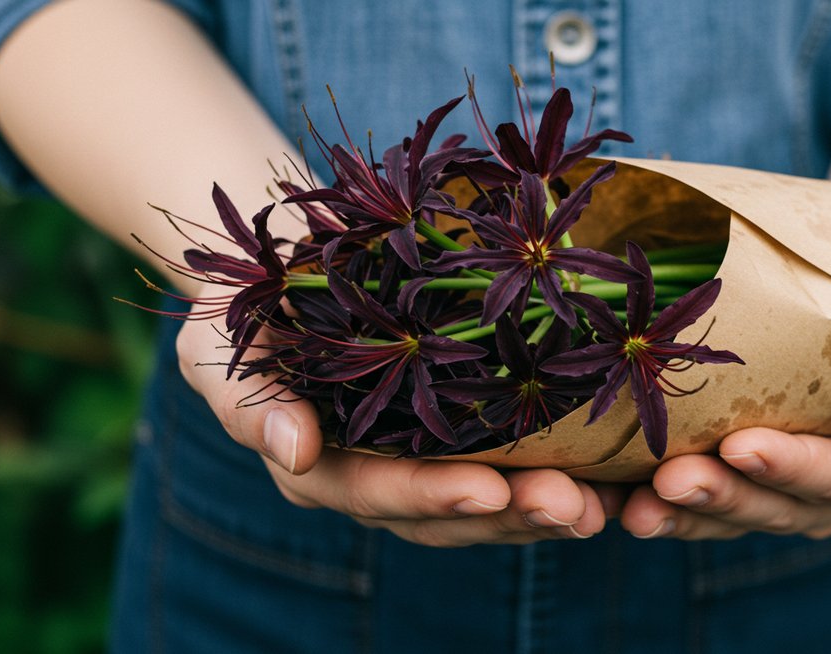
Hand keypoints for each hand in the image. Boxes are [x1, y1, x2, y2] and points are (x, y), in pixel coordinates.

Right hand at [176, 314, 605, 546]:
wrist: (291, 272)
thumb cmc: (247, 307)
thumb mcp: (220, 342)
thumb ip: (246, 399)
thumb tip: (291, 450)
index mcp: (319, 465)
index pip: (377, 493)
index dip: (432, 495)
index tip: (490, 489)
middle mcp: (375, 478)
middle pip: (447, 513)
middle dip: (509, 515)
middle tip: (572, 506)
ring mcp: (422, 462)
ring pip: (488, 502)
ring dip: (544, 507)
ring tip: (602, 504)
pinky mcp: (461, 435)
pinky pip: (512, 466)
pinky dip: (559, 474)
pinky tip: (610, 477)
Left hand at [619, 291, 830, 539]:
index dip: (792, 467)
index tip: (742, 446)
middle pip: (775, 506)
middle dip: (722, 497)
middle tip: (668, 480)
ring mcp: (784, 481)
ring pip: (730, 510)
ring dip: (682, 510)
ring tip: (630, 504)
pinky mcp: (742, 465)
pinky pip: (702, 491)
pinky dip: (658, 498)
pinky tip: (614, 492)